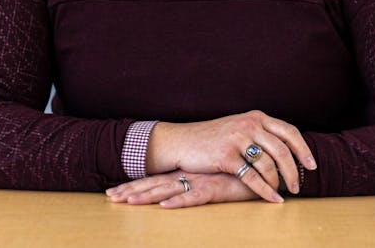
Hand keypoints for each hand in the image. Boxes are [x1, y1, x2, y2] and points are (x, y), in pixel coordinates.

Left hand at [106, 169, 277, 208]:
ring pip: (168, 189)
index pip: (156, 180)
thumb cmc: (241, 175)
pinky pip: (194, 197)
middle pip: (155, 184)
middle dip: (132, 190)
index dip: (135, 185)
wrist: (264, 167)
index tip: (114, 191)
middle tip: (110, 196)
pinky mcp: (215, 188)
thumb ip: (203, 182)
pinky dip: (179, 202)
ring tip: (126, 201)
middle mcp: (191, 175)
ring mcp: (201, 181)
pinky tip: (164, 206)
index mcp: (189, 173)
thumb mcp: (216, 180)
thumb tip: (187, 187)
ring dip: (146, 196)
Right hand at [145, 110, 316, 202]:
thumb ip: (261, 134)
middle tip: (299, 185)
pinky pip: (252, 177)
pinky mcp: (226, 156)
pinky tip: (272, 198)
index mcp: (256, 117)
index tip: (312, 164)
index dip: (303, 149)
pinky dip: (266, 191)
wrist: (183, 142)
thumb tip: (288, 152)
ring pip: (268, 164)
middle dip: (294, 170)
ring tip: (281, 192)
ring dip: (278, 182)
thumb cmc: (213, 138)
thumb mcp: (239, 127)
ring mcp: (237, 139)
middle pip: (282, 149)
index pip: (289, 131)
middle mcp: (249, 125)